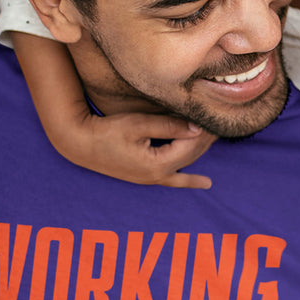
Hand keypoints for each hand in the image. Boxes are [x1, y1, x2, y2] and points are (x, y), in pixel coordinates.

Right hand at [60, 110, 216, 188]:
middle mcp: (157, 176)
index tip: (215, 115)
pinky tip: (205, 183)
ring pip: (184, 165)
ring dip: (200, 152)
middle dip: (205, 140)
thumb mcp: (139, 124)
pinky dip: (189, 179)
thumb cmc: (107, 132)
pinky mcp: (145, 176)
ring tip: (216, 139)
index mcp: (157, 164)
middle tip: (220, 122)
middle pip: (190, 156)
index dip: (203, 131)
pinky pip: (173, 179)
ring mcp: (151, 179)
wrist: (79, 144)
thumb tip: (197, 127)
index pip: (190, 145)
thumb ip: (169, 126)